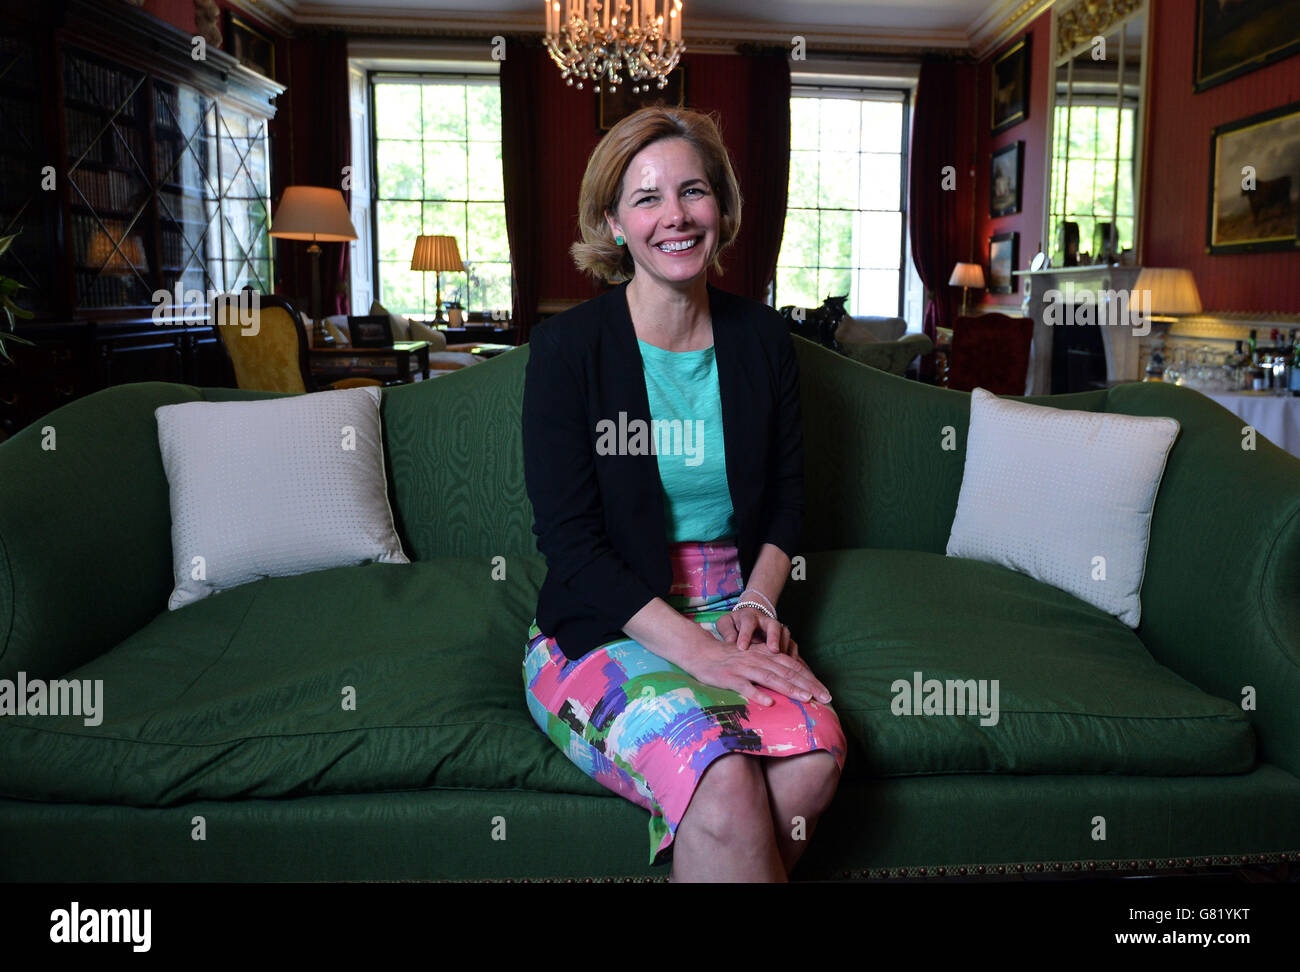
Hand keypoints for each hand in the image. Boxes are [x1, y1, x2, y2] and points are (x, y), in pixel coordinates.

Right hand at [682, 628, 831, 707]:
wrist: (701, 652)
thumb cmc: (731, 658)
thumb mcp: (755, 659)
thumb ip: (773, 668)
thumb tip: (795, 682)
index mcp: (767, 656)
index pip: (794, 667)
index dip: (811, 679)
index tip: (826, 693)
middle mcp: (759, 660)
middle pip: (787, 672)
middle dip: (808, 685)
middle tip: (825, 698)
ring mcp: (744, 668)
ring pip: (770, 678)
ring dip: (789, 688)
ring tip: (805, 698)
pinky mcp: (729, 677)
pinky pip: (744, 686)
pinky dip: (757, 694)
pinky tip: (769, 703)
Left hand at [715, 606, 798, 657]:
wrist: (749, 618)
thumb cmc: (735, 624)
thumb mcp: (726, 623)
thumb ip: (727, 631)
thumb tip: (731, 641)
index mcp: (749, 617)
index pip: (748, 622)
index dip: (746, 634)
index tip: (742, 648)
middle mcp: (766, 621)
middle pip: (773, 625)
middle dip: (774, 637)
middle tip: (773, 650)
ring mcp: (777, 629)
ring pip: (785, 634)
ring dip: (785, 647)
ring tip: (783, 662)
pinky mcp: (784, 639)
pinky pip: (793, 645)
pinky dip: (793, 656)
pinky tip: (792, 668)